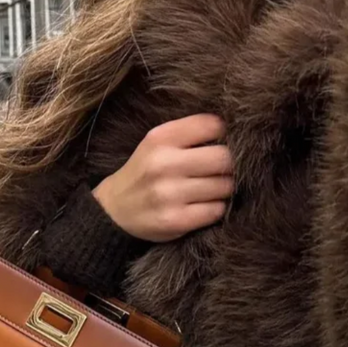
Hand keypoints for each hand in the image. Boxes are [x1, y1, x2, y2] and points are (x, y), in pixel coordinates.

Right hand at [92, 114, 232, 241]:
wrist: (113, 210)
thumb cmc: (145, 170)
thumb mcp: (158, 142)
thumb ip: (190, 132)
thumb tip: (233, 130)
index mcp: (160, 138)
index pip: (213, 125)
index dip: (224, 134)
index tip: (221, 142)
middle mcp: (164, 164)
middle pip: (224, 158)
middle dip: (228, 164)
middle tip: (220, 169)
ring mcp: (169, 194)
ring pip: (224, 186)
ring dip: (224, 187)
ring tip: (211, 187)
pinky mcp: (175, 221)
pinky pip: (216, 210)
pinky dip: (216, 207)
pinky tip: (203, 204)